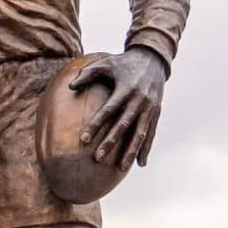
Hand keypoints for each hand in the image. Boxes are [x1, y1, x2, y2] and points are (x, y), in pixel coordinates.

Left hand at [81, 46, 167, 170]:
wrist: (153, 58)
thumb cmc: (124, 62)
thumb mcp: (106, 62)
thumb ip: (87, 73)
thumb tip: (70, 87)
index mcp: (126, 88)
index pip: (109, 109)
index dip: (96, 124)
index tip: (83, 140)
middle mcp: (140, 99)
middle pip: (124, 124)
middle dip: (111, 142)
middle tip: (98, 158)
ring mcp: (150, 107)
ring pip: (140, 133)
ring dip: (131, 151)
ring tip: (121, 168)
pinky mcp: (157, 112)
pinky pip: (151, 133)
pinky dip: (146, 148)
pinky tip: (140, 164)